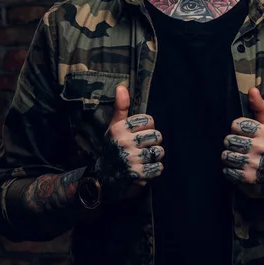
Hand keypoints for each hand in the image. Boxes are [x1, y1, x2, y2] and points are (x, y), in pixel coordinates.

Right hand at [95, 86, 164, 201]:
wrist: (104, 178)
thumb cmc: (113, 148)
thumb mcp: (114, 127)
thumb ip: (121, 107)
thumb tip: (121, 87)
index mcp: (119, 129)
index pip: (149, 120)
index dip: (148, 127)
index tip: (139, 133)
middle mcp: (124, 142)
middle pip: (156, 135)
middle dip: (152, 142)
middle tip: (142, 147)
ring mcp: (131, 159)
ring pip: (159, 152)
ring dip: (154, 156)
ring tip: (144, 158)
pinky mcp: (138, 174)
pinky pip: (159, 167)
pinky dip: (154, 169)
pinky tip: (144, 169)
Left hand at [221, 88, 263, 200]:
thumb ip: (259, 107)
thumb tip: (252, 89)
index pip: (236, 124)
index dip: (237, 129)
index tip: (245, 134)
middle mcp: (261, 148)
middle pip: (229, 140)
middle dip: (232, 144)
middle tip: (242, 148)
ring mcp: (254, 164)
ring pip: (226, 155)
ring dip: (230, 158)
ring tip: (240, 158)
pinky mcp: (247, 179)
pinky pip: (227, 171)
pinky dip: (231, 171)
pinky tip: (240, 170)